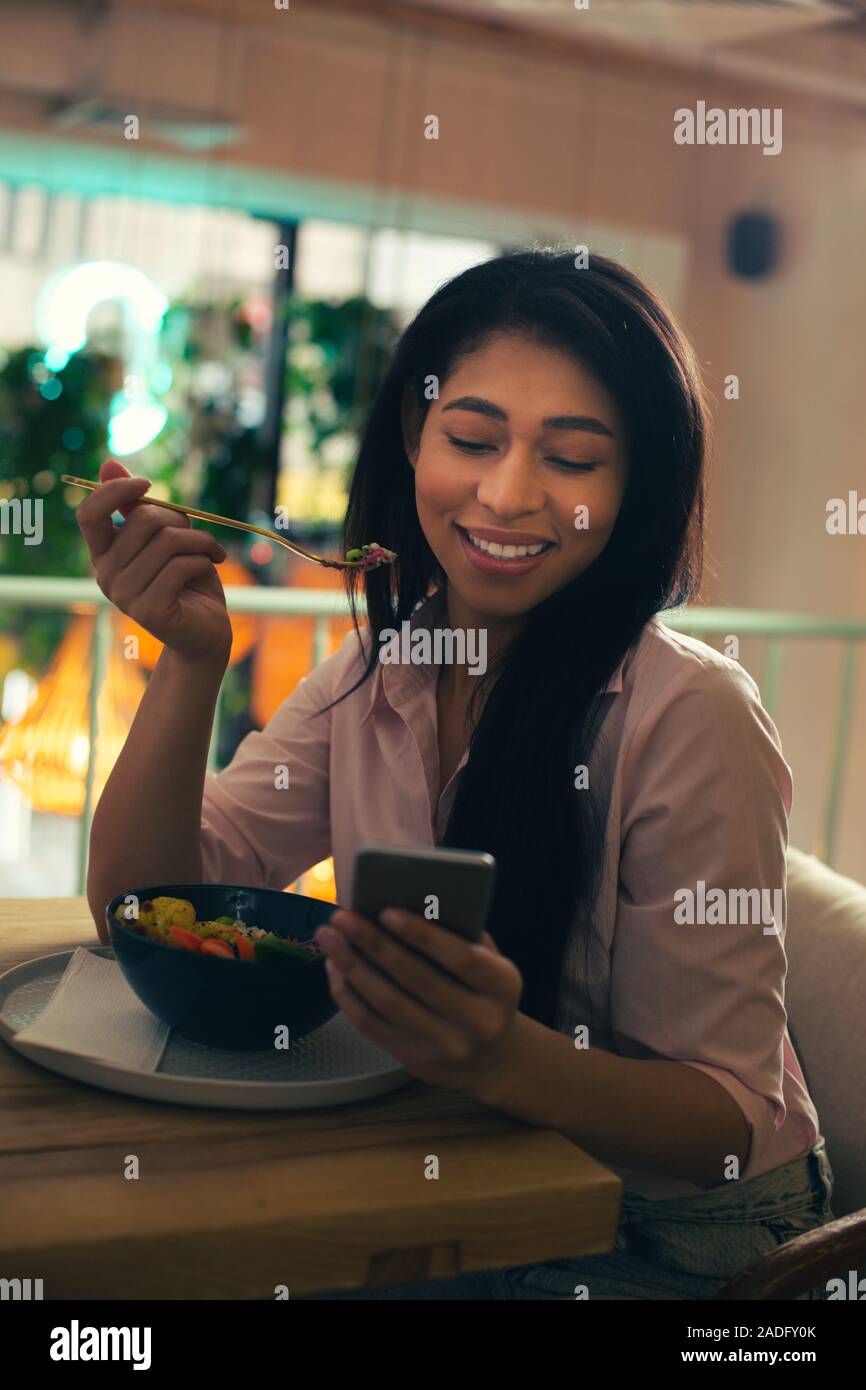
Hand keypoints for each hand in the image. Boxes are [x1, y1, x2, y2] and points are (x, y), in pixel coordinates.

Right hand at [75, 458, 232, 664]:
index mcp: (104, 554)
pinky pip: (181, 566)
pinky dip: (204, 561)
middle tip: (197, 536)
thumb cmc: (187, 581)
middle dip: (179, 519)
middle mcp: (105, 575)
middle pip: (142, 520)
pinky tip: (209, 571)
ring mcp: (124, 596)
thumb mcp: (164, 537)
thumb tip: (109, 463)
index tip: (148, 483)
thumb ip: (138, 507)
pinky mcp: (149, 610)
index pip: (89, 514)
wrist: (205, 633)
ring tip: (210, 554)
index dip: (115, 491)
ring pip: (168, 542)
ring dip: (200, 542)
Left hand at [314, 907, 523, 1094]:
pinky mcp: (416, 1061)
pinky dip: (349, 995)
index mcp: (502, 986)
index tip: (386, 910)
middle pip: (417, 980)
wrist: (491, 1057)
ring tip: (329, 938)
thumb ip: (459, 933)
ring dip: (353, 967)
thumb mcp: (489, 960)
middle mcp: (479, 1021)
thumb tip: (406, 901)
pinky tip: (336, 968)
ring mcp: (446, 1046)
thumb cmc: (482, 990)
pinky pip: (372, 1026)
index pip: (461, 958)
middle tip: (342, 917)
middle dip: (374, 945)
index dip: (423, 935)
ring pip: (389, 1004)